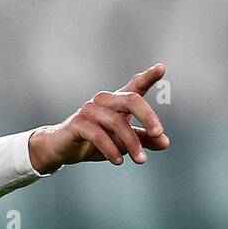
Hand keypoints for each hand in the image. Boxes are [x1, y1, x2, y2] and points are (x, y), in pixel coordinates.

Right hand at [28, 64, 169, 173]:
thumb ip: (143, 140)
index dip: (148, 76)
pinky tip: (119, 161)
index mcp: (117, 102)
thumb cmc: (94, 142)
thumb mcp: (122, 142)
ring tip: (141, 160)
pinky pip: (98, 135)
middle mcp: (104, 101)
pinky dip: (111, 149)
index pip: (135, 86)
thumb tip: (166, 143)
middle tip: (158, 134)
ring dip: (131, 143)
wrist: (61, 150)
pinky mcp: (77, 123)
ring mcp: (89, 110)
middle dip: (147, 116)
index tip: (161, 68)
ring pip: (116, 122)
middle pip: (131, 99)